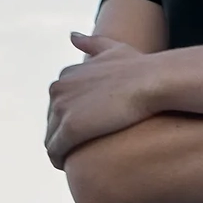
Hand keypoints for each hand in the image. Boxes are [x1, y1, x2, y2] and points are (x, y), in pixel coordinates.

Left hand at [45, 32, 164, 166]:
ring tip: (76, 161)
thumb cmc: (139, 67)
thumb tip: (72, 35)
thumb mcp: (112, 49)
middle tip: (80, 149)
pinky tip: (72, 167)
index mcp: (65, 76)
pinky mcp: (69, 129)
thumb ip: (92, 43)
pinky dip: (60, 160)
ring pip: (51, 138)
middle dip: (62, 135)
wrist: (151, 82)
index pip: (57, 105)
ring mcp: (61, 109)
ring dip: (60, 151)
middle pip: (52, 122)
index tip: (84, 131)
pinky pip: (55, 151)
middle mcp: (57, 90)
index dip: (70, 119)